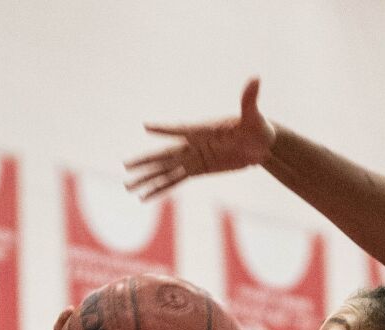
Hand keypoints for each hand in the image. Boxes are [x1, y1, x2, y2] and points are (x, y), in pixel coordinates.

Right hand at [124, 78, 274, 200]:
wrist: (260, 143)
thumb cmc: (257, 127)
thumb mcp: (254, 116)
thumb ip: (249, 99)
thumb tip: (256, 79)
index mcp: (203, 131)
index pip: (182, 130)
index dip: (165, 129)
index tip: (147, 127)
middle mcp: (193, 144)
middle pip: (165, 155)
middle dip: (145, 162)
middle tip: (125, 166)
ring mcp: (193, 158)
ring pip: (165, 171)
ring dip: (147, 179)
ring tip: (127, 186)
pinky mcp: (197, 169)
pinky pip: (175, 181)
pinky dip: (160, 188)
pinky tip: (145, 196)